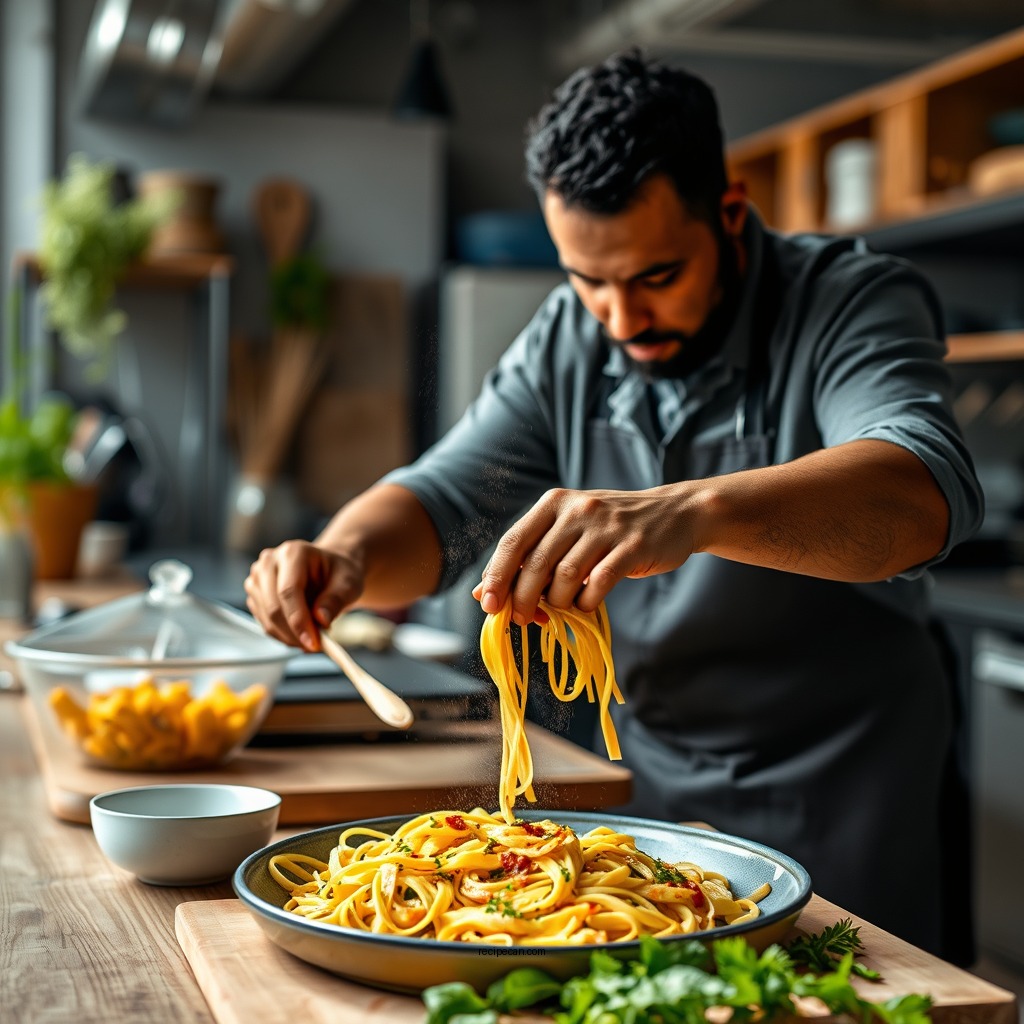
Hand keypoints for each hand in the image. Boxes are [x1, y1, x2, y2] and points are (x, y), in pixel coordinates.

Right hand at [244, 539, 365, 651]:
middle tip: (317, 646)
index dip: (299, 620)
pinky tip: (302, 634)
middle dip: (296, 633)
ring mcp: (258, 578)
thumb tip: (321, 619)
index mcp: (293, 552)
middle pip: (274, 607)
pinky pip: (265, 624)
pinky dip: (284, 635)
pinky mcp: (255, 595)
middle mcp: (269, 562)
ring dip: (290, 637)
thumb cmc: (339, 574)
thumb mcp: (349, 583)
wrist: (328, 570)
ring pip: (267, 619)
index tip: (313, 643)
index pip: (289, 591)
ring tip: (315, 637)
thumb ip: (336, 599)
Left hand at [473, 486, 696, 624]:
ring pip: (566, 575)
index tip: (488, 605)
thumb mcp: (567, 531)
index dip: (496, 575)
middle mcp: (578, 509)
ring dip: (558, 601)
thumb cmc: (611, 528)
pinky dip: (587, 601)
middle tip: (523, 619)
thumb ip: (528, 557)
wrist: (675, 513)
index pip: (513, 541)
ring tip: (562, 608)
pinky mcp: (633, 546)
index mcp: (554, 503)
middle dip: (524, 598)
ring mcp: (607, 526)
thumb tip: (482, 592)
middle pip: (537, 562)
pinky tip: (586, 604)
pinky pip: (600, 582)